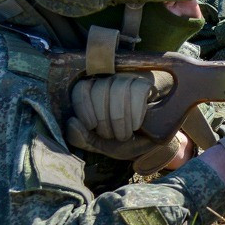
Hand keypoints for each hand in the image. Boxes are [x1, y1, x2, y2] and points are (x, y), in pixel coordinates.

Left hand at [67, 72, 185, 174]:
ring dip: (120, 118)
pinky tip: (138, 124)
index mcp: (93, 94)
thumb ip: (82, 138)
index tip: (92, 126)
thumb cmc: (125, 138)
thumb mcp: (102, 145)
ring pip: (118, 89)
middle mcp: (108, 81)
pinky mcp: (146, 83)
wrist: (154, 139)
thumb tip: (71, 123)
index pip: (82, 89)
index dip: (84, 108)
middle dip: (105, 119)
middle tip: (113, 135)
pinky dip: (136, 112)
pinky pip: (137, 91)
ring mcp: (128, 80)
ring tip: (126, 133)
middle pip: (100, 89)